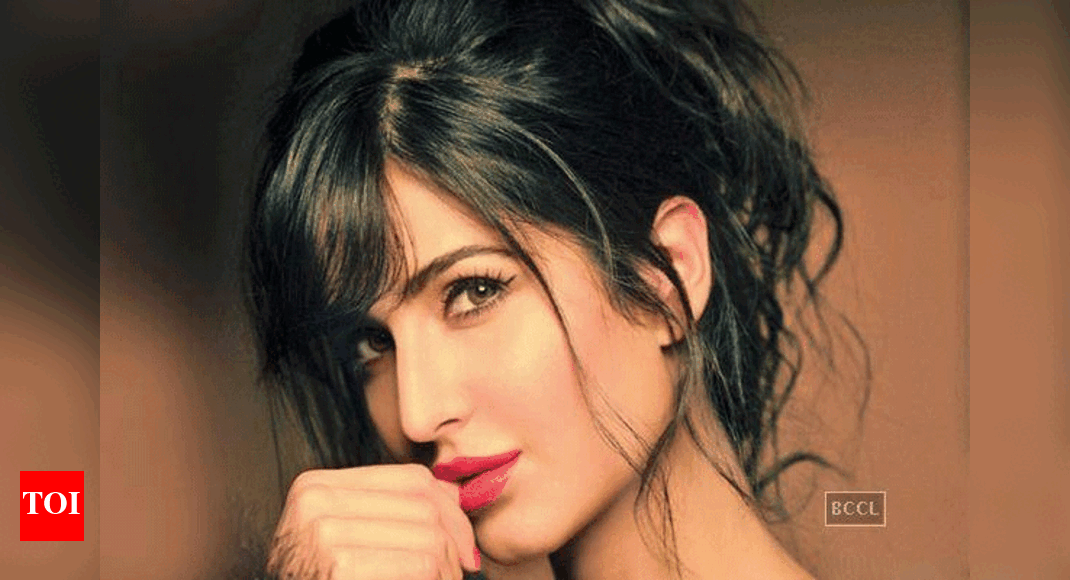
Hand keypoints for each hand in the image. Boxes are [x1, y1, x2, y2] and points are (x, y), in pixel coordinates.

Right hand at [268, 463, 479, 579]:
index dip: (451, 508)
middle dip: (455, 539)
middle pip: (423, 506)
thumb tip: (453, 490)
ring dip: (448, 566)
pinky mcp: (336, 566)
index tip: (464, 541)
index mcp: (316, 486)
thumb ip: (389, 509)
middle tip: (463, 568)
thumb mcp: (347, 536)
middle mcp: (314, 502)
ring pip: (427, 536)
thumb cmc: (322, 578)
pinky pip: (419, 564)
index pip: (411, 479)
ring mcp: (321, 533)